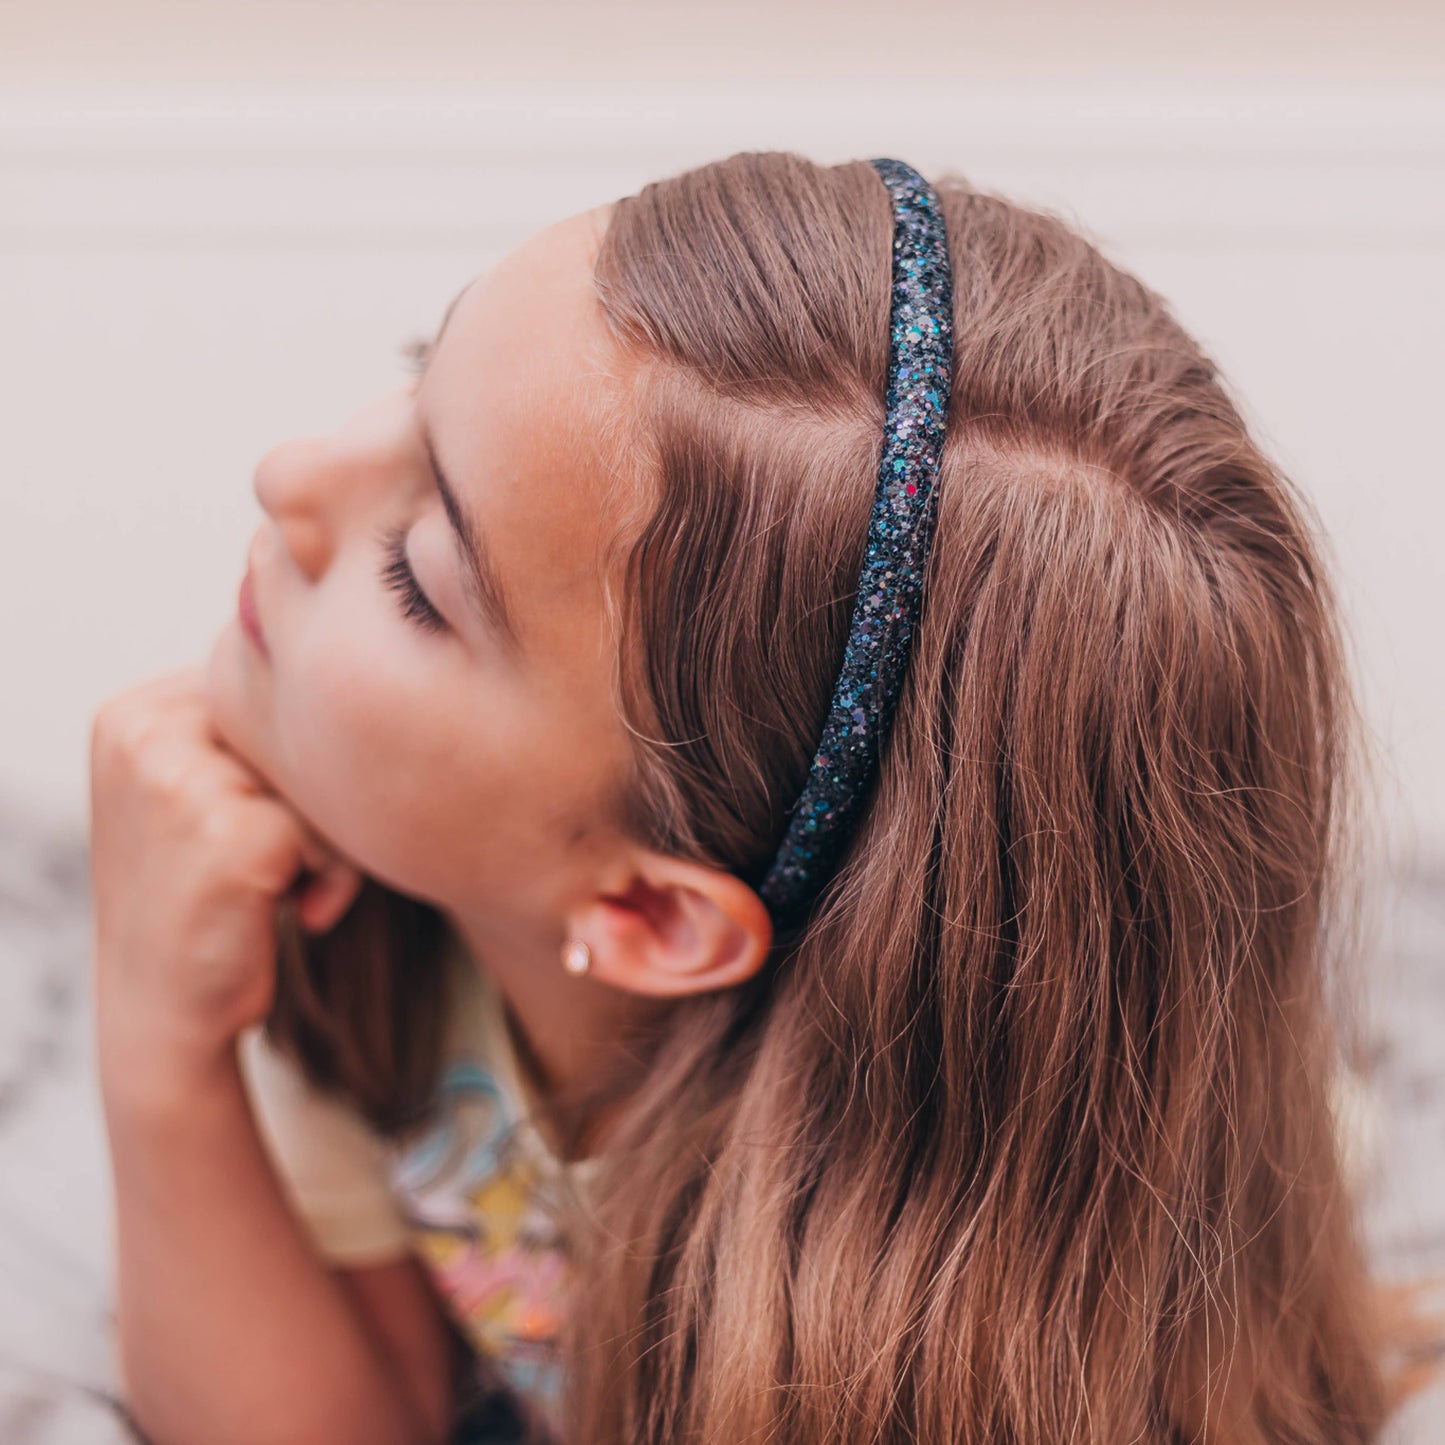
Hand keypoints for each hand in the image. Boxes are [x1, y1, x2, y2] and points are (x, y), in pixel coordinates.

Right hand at [90, 668, 362, 1087]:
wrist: (167, 1013)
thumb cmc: (207, 898)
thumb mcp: (199, 791)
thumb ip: (246, 731)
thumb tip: (353, 673)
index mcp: (133, 712)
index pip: (268, 691)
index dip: (294, 758)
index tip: (264, 821)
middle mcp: (145, 733)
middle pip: (299, 725)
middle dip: (315, 795)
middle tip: (281, 859)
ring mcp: (182, 780)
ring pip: (321, 774)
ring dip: (329, 838)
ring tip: (283, 884)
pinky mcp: (230, 834)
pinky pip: (333, 827)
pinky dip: (335, 874)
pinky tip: (293, 909)